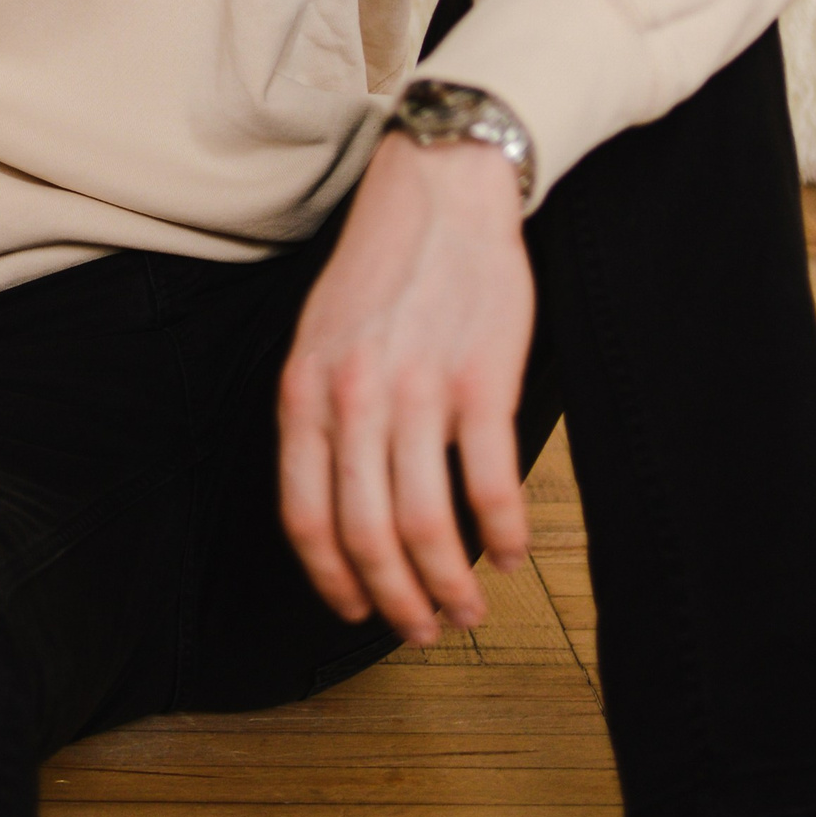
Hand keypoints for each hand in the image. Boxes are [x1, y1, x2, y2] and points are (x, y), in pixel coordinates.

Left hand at [277, 132, 533, 643]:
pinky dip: (503, 535)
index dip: (331, 578)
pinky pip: (492, 486)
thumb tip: (332, 502)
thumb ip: (320, 411)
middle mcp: (355, 395)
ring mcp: (419, 388)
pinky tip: (510, 553)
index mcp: (306, 387)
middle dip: (395, 600)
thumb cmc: (384, 263)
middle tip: (422, 628)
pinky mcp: (482, 379)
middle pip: (367, 533)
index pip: (305, 514)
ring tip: (468, 607)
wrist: (440, 188)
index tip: (354, 612)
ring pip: (428, 523)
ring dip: (450, 584)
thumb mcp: (321, 334)